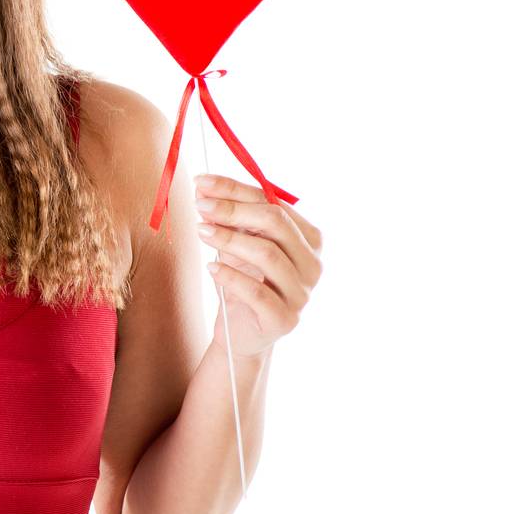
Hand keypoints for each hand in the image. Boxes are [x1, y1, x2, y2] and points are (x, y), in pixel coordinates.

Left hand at [193, 173, 322, 359]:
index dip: (236, 190)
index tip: (201, 181)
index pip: (274, 203)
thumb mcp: (236, 244)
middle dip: (233, 210)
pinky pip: (257, 293)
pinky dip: (231, 276)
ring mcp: (302, 293)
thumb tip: (202, 187)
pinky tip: (211, 267)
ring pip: (268, 255)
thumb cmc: (242, 280)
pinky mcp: (284, 319)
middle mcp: (312, 264)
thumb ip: (226, 217)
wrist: (240, 331)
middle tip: (200, 206)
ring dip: (229, 239)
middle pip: (276, 224)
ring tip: (201, 231)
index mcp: (308, 239)